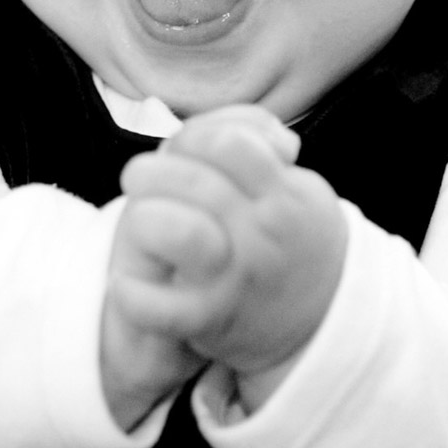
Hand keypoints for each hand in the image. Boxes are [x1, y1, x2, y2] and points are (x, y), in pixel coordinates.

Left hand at [113, 105, 347, 409]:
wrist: (325, 320)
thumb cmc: (295, 237)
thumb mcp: (298, 184)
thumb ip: (257, 141)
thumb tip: (223, 126)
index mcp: (283, 196)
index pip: (228, 143)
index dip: (195, 136)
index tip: (184, 148)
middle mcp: (261, 234)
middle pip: (193, 181)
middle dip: (153, 170)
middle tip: (140, 176)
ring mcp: (236, 278)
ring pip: (178, 232)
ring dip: (143, 216)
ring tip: (137, 215)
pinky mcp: (212, 320)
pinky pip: (163, 310)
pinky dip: (134, 296)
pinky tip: (122, 282)